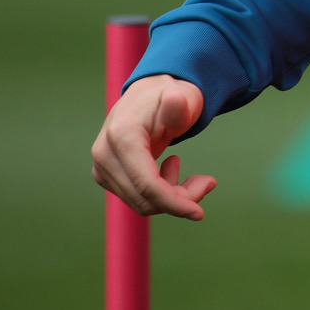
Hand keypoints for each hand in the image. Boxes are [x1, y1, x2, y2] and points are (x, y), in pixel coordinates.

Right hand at [91, 74, 217, 219]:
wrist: (148, 95)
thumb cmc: (169, 96)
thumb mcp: (181, 96)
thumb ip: (179, 105)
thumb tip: (175, 99)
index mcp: (121, 135)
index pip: (147, 184)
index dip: (174, 202)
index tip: (199, 213)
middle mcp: (105, 154)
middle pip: (144, 197)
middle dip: (180, 199)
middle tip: (207, 182)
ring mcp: (102, 167)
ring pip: (141, 202)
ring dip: (172, 196)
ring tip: (194, 176)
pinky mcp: (105, 176)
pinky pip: (136, 198)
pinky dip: (161, 193)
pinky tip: (171, 169)